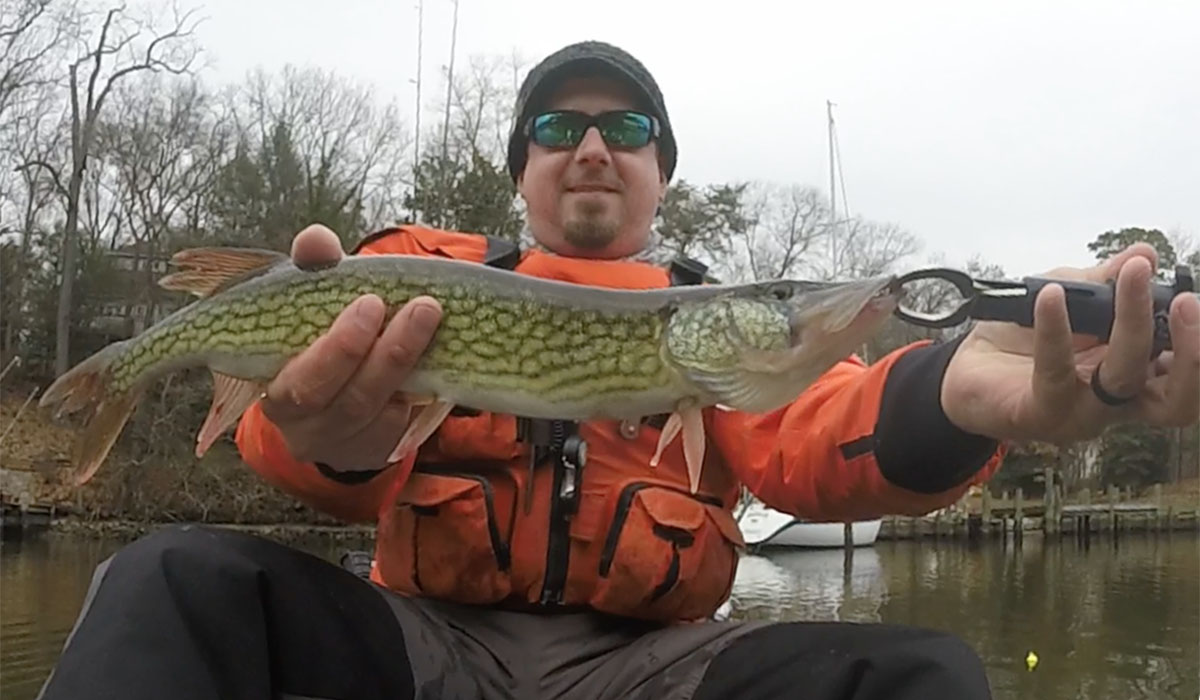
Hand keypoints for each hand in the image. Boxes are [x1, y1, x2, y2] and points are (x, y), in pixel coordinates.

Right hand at [259, 224, 442, 470]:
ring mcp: (341, 441)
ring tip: (431, 314)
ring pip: (375, 409)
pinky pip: (403, 424)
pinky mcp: (377, 449)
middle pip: (336, 397)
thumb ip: (314, 270)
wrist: (338, 402)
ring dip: (406, 360)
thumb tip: (316, 239)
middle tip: (418, 306)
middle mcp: (301, 424)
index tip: (369, 301)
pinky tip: (444, 353)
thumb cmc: (319, 339)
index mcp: (273, 387)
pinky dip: (425, 388)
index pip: (295, 380)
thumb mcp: (312, 305)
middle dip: (379, 352)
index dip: (334, 347)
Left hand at [942, 243, 1198, 442]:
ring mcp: (1082, 413)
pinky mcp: (1040, 413)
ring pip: (1125, 379)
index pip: (1186, 373)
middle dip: (1193, 351)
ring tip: (1132, 279)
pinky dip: (1055, 330)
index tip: (1193, 297)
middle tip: (1188, 302)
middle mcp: (1118, 402)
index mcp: (1136, 377)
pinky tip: (1051, 295)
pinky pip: (1055, 373)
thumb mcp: (1070, 297)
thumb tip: (1145, 253)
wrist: (965, 368)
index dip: (1198, 343)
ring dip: (1135, 325)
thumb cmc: (1024, 336)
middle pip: (1178, 397)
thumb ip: (1107, 280)